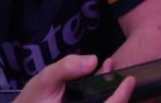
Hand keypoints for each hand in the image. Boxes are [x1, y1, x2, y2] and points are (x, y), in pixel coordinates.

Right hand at [15, 54, 132, 102]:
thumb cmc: (30, 101)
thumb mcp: (44, 80)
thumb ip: (66, 69)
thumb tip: (93, 60)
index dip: (122, 96)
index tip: (130, 80)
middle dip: (119, 97)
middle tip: (122, 77)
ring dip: (112, 99)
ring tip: (108, 74)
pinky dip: (102, 101)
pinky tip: (98, 85)